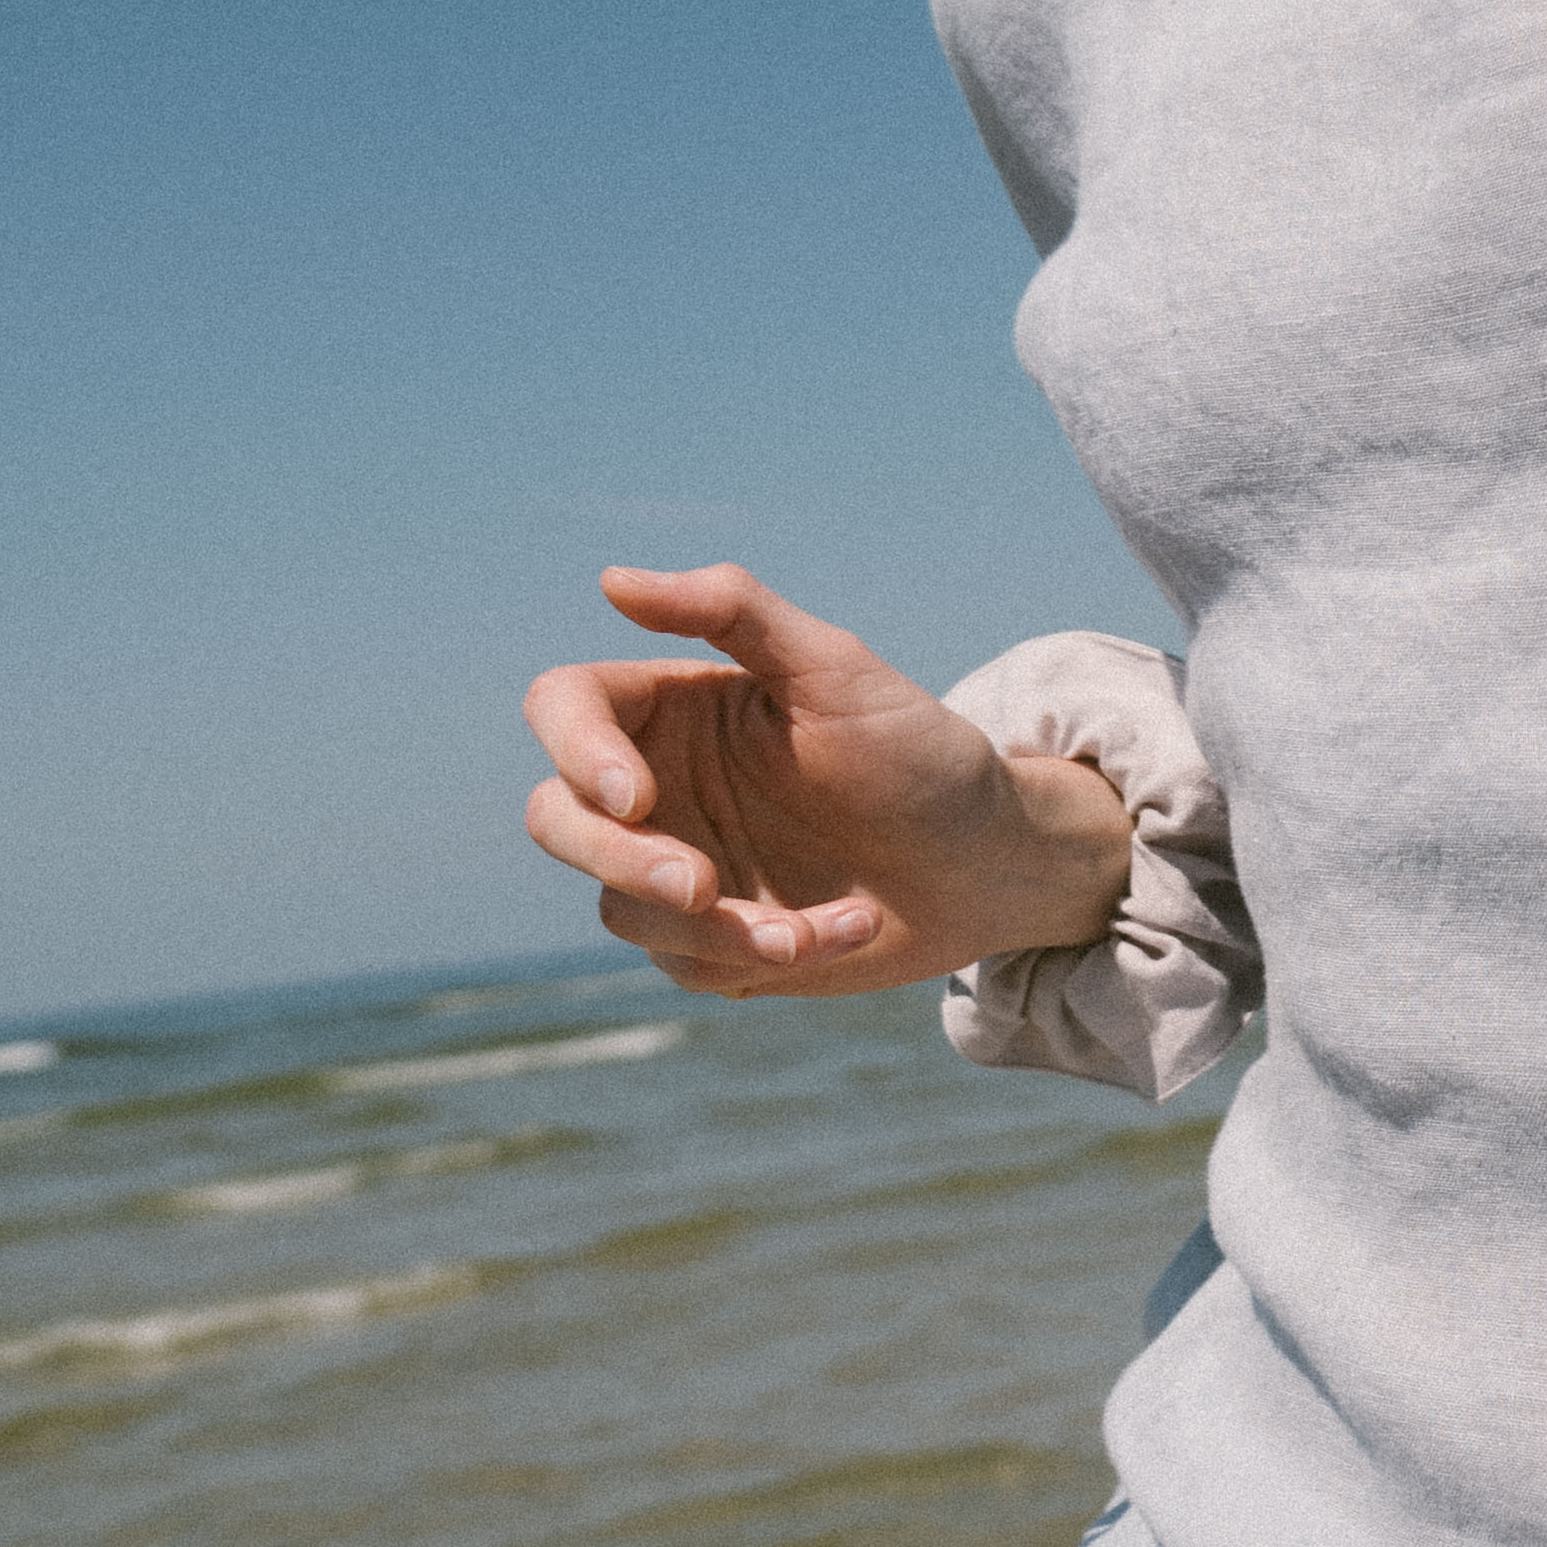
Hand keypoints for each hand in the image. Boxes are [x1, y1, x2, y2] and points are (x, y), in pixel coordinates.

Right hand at [520, 566, 1133, 1000]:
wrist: (988, 855)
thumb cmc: (915, 748)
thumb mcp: (834, 666)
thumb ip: (731, 611)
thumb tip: (611, 581)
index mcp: (670, 710)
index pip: (563, 709)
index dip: (575, 751)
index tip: (633, 797)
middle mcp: (657, 790)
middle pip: (558, 821)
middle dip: (616, 860)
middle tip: (700, 886)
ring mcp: (678, 870)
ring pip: (621, 910)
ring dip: (715, 927)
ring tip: (820, 925)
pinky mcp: (714, 945)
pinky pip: (695, 965)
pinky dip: (770, 954)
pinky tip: (850, 928)